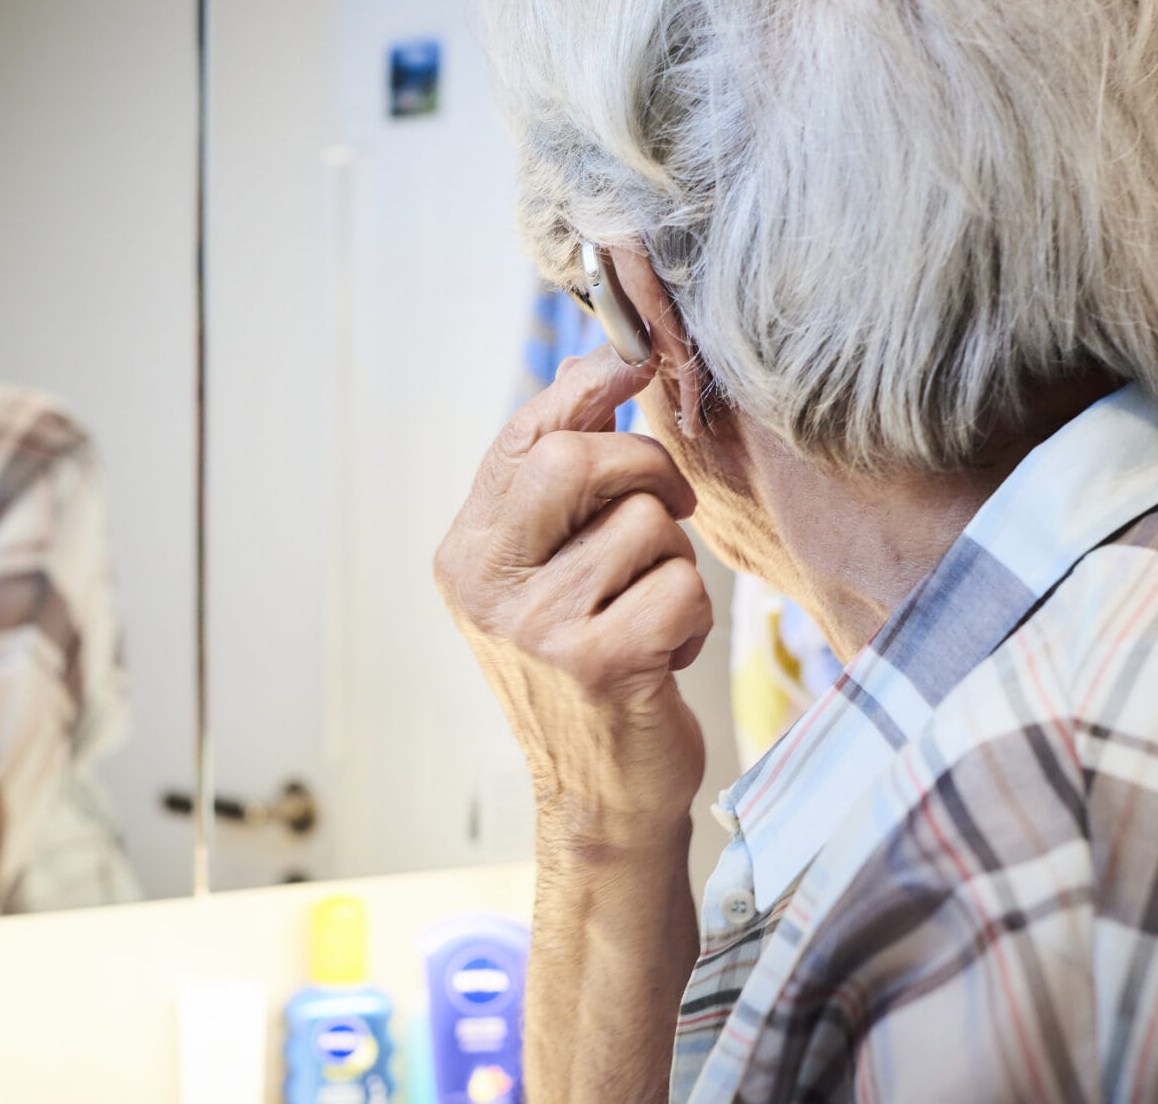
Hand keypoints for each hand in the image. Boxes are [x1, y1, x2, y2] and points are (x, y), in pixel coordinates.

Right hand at [435, 345, 713, 848]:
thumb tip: (597, 363)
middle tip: (670, 511)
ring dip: (673, 565)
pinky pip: (681, 587)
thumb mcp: (546, 573)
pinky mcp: (599, 664)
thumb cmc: (585, 670)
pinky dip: (691, 619)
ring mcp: (537, 627)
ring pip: (647, 525)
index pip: (523, 437)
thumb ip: (557, 479)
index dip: (586, 387)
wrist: (599, 797)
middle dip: (647, 469)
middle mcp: (486, 586)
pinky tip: (662, 655)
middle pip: (578, 461)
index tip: (637, 360)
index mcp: (466, 552)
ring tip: (648, 614)